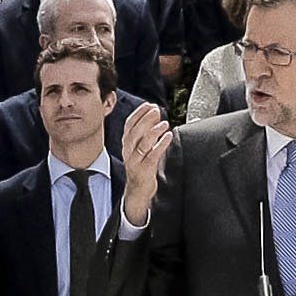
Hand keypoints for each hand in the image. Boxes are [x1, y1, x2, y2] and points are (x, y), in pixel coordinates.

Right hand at [113, 100, 170, 218]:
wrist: (137, 190)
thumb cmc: (141, 165)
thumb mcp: (140, 146)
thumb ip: (146, 131)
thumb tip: (154, 113)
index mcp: (127, 144)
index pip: (129, 125)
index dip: (138, 113)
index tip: (149, 105)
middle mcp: (128, 151)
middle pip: (134, 132)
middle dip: (145, 120)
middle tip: (156, 111)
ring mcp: (135, 161)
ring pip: (142, 144)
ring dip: (153, 132)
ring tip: (164, 123)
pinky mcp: (144, 171)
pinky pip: (152, 156)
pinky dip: (160, 145)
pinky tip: (168, 137)